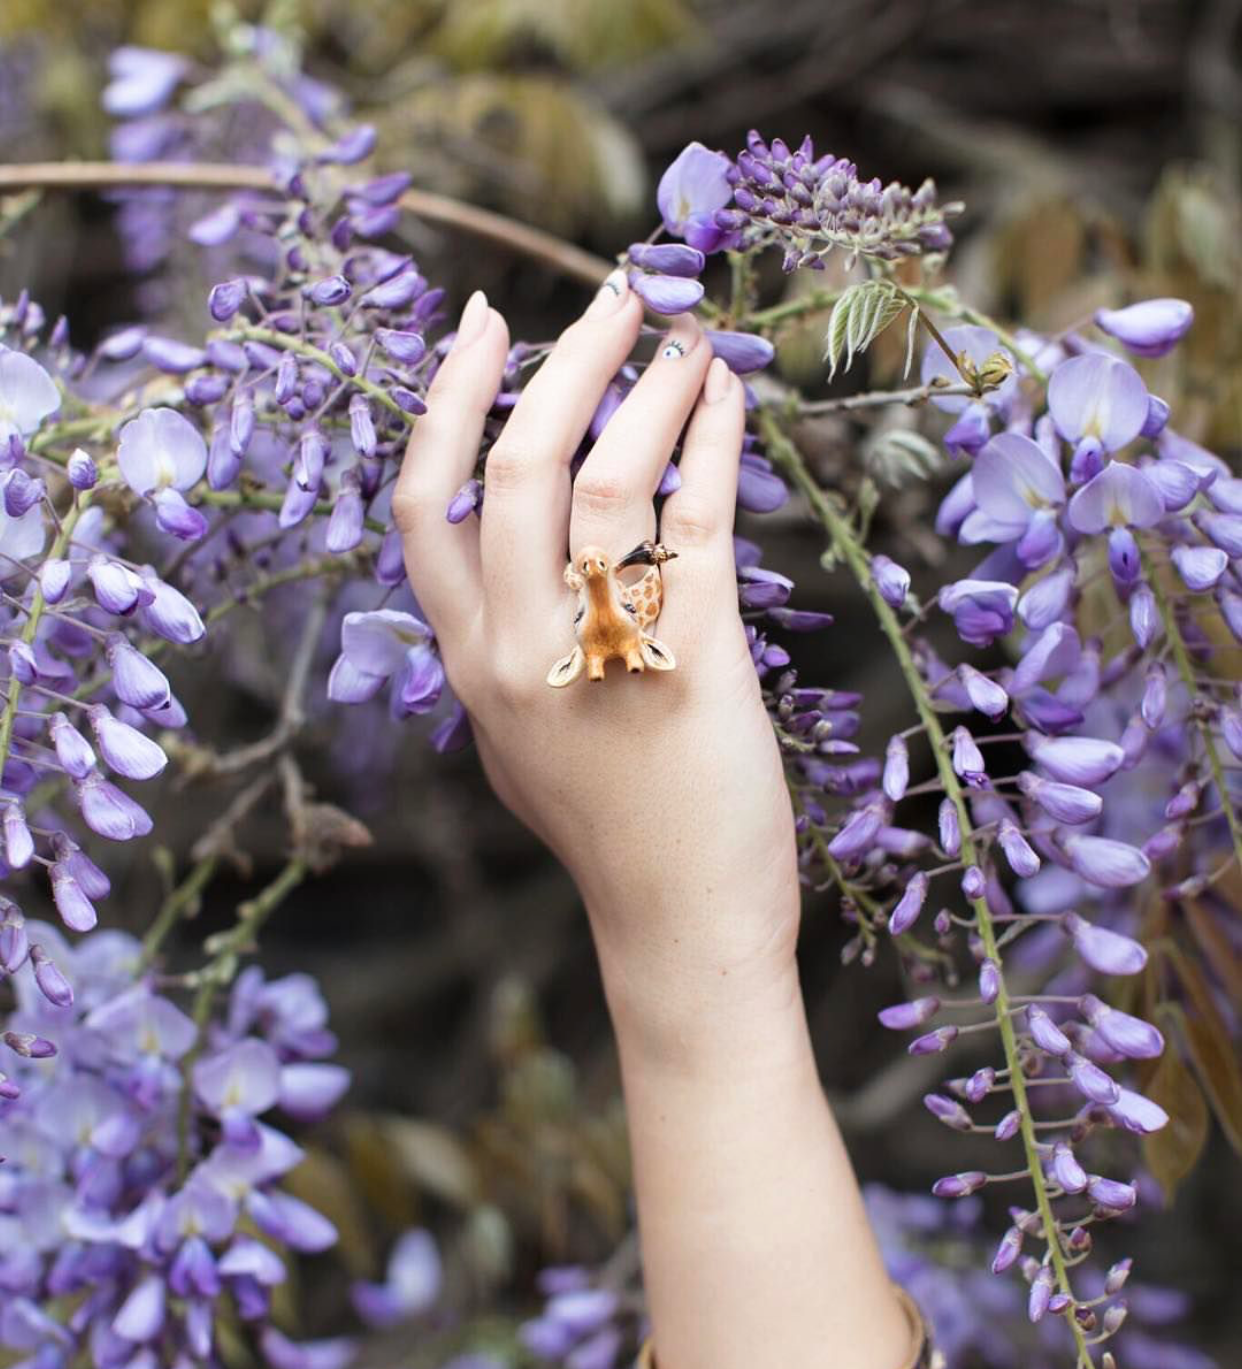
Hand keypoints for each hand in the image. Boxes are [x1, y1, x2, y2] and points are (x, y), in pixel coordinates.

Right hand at [393, 278, 799, 984]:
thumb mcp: (523, 737)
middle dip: (563, 360)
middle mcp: (512, 651)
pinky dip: (715, 444)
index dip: (445, 400)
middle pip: (511, 464)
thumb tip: (530, 557)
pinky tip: (728, 404)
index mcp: (465, 662)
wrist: (679, 926)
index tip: (485, 325)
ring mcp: (595, 657)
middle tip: (614, 297)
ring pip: (606, 476)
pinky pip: (698, 520)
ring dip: (648, 386)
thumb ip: (504, 649)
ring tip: (686, 339)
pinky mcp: (692, 662)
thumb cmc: (612, 830)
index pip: (421, 505)